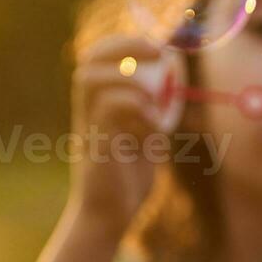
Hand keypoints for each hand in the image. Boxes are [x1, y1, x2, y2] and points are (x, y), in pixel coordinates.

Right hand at [67, 34, 163, 233]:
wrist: (109, 217)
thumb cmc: (128, 180)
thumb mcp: (147, 137)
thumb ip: (154, 111)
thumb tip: (174, 81)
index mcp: (96, 107)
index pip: (97, 59)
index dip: (122, 44)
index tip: (157, 46)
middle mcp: (87, 112)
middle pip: (88, 61)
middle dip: (123, 47)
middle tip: (159, 52)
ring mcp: (88, 127)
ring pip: (91, 80)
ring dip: (128, 79)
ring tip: (153, 99)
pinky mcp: (95, 145)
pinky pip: (108, 110)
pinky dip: (136, 107)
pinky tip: (154, 125)